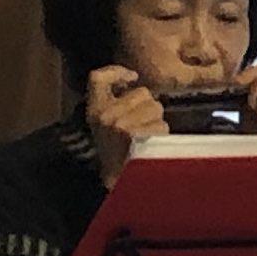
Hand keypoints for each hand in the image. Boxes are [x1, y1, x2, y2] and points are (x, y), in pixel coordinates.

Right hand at [83, 64, 168, 178]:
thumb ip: (115, 102)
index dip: (116, 71)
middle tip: (141, 127)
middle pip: (143, 93)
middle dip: (148, 108)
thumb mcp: (105, 125)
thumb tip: (133, 78)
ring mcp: (121, 125)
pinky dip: (162, 135)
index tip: (132, 76)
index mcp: (94, 110)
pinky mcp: (137, 136)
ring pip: (156, 108)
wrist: (120, 183)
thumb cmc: (116, 154)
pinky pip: (162, 125)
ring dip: (157, 122)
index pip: (97, 78)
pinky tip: (152, 146)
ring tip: (147, 138)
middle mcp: (106, 115)